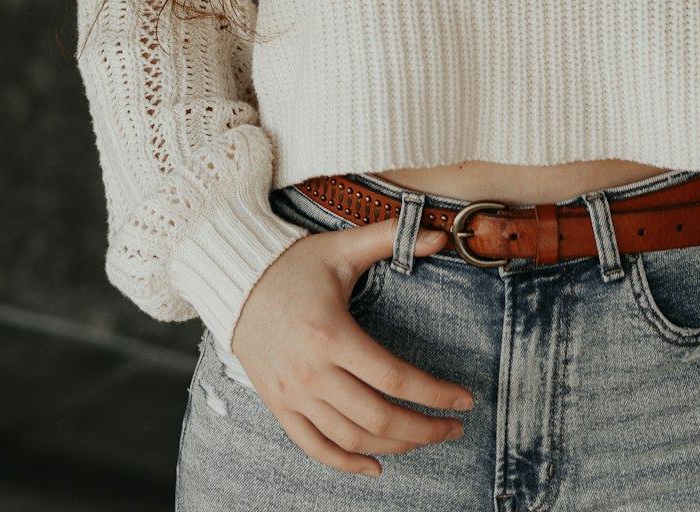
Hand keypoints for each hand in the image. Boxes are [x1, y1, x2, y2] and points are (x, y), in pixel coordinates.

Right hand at [230, 219, 473, 475]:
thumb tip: (440, 235)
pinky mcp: (278, 406)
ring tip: (424, 438)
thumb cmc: (292, 263)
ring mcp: (292, 394)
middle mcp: (311, 372)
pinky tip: (376, 465)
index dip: (435, 394)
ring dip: (394, 446)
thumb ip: (390, 237)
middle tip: (454, 427)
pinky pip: (315, 448)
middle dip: (424, 429)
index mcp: (332, 334)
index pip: (395, 378)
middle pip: (378, 418)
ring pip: (351, 438)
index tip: (464, 401)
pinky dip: (346, 463)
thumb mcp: (342, 248)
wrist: (234, 280)